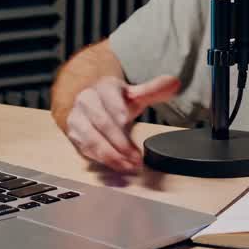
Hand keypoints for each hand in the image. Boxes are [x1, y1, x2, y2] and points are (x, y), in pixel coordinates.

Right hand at [64, 74, 180, 171]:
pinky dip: (103, 160)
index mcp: (103, 87)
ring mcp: (77, 118)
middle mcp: (86, 100)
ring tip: (129, 166)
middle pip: (102, 123)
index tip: (128, 122)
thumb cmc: (115, 100)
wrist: (91, 104)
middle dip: (120, 142)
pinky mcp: (74, 135)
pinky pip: (86, 149)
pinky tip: (118, 166)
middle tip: (136, 158)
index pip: (110, 98)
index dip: (119, 112)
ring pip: (92, 139)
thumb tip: (174, 83)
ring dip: (111, 155)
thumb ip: (153, 90)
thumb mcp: (134, 94)